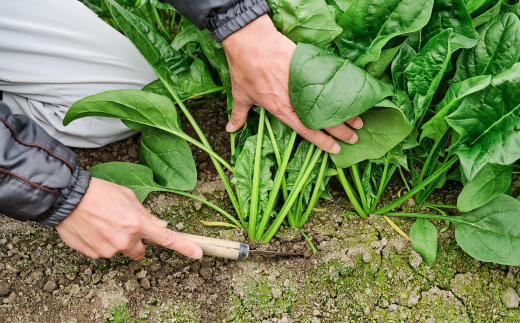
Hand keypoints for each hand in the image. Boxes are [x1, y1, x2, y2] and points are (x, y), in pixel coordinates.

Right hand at [55, 178, 202, 259]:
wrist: (66, 198)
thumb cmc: (98, 192)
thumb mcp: (128, 197)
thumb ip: (146, 214)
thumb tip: (160, 224)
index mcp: (137, 224)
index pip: (166, 239)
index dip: (184, 247)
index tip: (197, 253)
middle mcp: (125, 240)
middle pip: (139, 252)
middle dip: (136, 243)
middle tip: (125, 227)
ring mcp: (108, 249)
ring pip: (120, 250)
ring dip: (116, 241)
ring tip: (103, 222)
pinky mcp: (93, 254)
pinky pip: (103, 251)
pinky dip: (101, 242)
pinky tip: (93, 228)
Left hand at [221, 15, 362, 153]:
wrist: (251, 43)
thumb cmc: (244, 70)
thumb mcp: (240, 96)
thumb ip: (238, 115)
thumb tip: (230, 128)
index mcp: (281, 110)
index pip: (307, 130)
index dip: (322, 141)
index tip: (335, 149)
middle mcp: (296, 100)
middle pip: (324, 119)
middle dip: (342, 130)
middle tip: (355, 137)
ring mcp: (304, 84)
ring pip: (330, 102)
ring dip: (347, 111)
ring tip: (360, 119)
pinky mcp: (309, 68)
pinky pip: (329, 82)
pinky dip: (341, 89)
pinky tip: (353, 94)